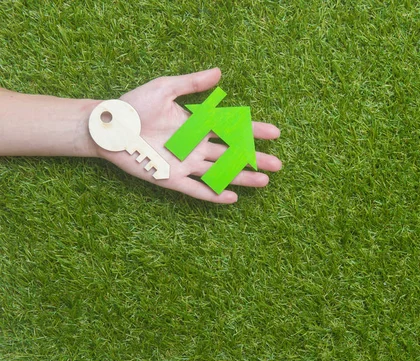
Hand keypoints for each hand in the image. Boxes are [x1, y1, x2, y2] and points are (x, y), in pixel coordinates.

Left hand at [98, 68, 281, 203]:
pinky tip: (231, 197)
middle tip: (278, 164)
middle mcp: (195, 145)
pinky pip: (195, 189)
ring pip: (219, 172)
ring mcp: (184, 163)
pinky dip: (212, 194)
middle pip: (232, 154)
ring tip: (264, 181)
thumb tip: (219, 72)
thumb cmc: (133, 104)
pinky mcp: (169, 178)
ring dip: (242, 177)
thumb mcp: (164, 88)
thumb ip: (192, 83)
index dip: (254, 131)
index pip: (232, 128)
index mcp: (196, 124)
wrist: (108, 127)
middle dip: (255, 159)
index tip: (275, 133)